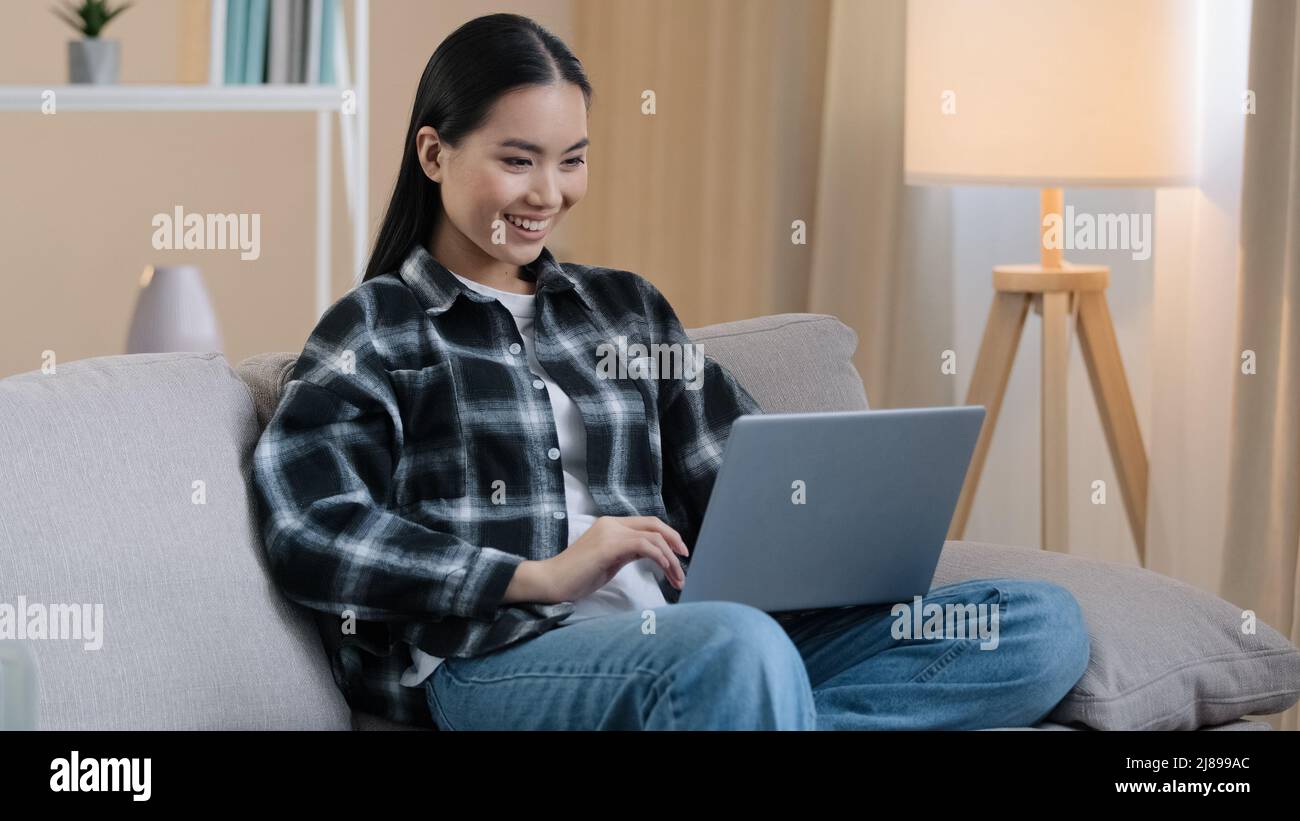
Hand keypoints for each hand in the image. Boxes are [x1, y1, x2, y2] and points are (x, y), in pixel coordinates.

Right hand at [536, 516, 689, 602]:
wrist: (551, 582)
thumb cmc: (577, 576)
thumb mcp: (609, 561)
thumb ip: (628, 552)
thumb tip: (652, 553)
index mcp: (611, 525)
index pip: (647, 524)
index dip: (668, 536)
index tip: (679, 554)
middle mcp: (612, 524)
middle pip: (654, 525)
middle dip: (675, 542)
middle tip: (685, 559)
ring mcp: (610, 533)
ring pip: (653, 538)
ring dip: (671, 559)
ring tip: (678, 578)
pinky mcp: (609, 546)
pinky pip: (644, 546)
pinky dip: (660, 557)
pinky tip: (666, 569)